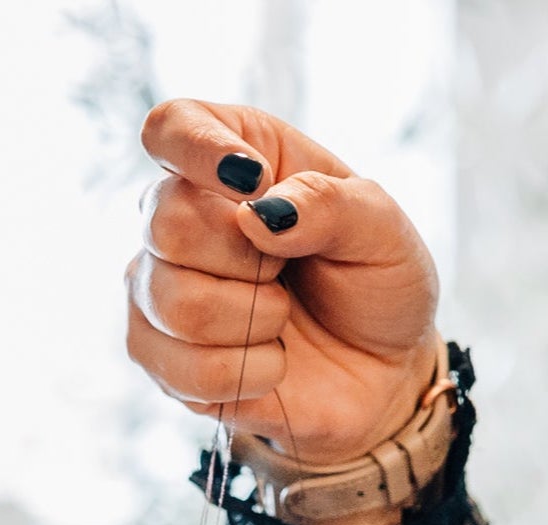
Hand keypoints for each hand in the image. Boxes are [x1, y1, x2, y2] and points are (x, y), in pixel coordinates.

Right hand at [126, 97, 441, 469]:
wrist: (383, 371)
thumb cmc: (376, 283)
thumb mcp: (381, 229)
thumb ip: (328, 204)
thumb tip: (256, 214)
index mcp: (235, 157)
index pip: (171, 128)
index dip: (197, 151)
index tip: (252, 181)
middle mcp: (185, 217)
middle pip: (165, 222)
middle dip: (245, 259)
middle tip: (286, 271)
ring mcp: (164, 290)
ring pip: (173, 302)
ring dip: (252, 321)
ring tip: (282, 320)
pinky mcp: (165, 359)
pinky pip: (182, 368)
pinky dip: (245, 373)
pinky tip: (271, 364)